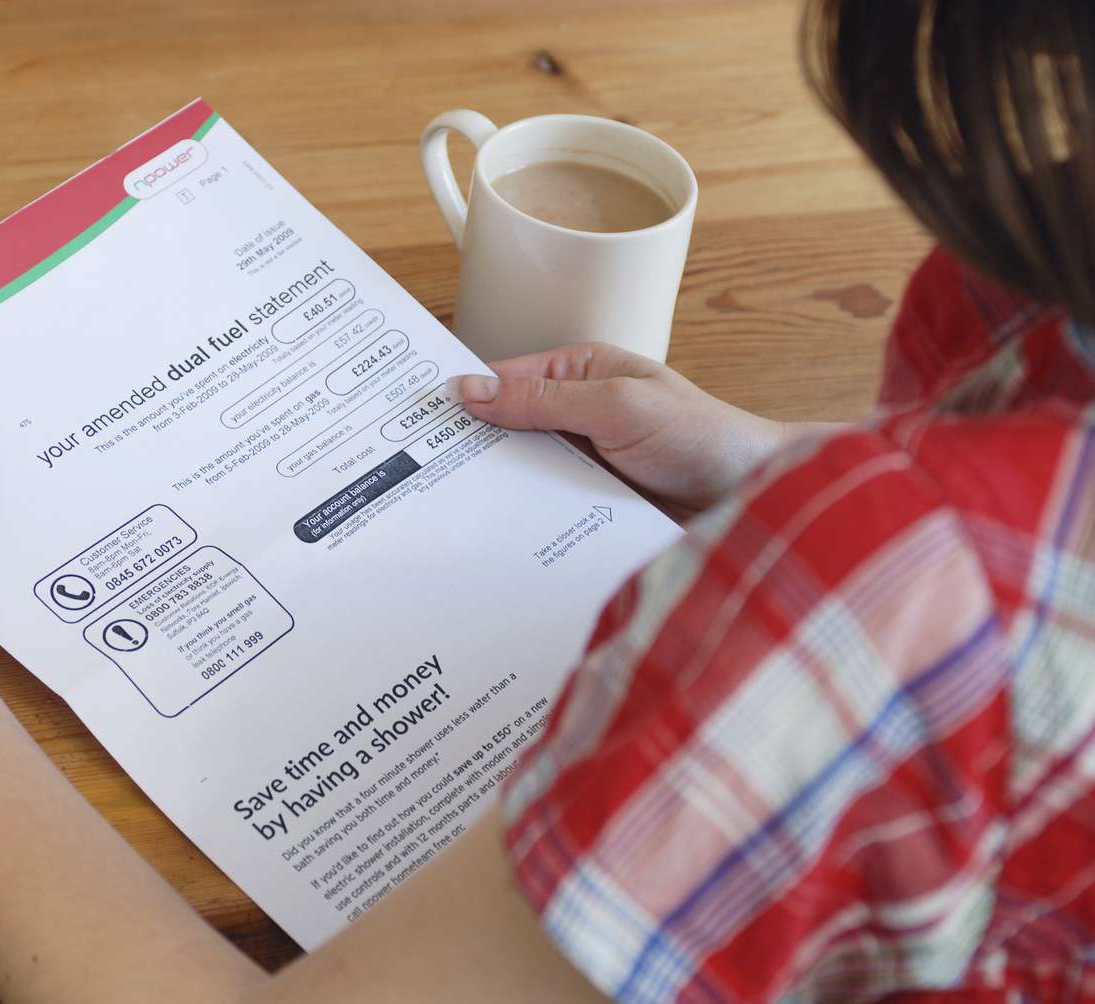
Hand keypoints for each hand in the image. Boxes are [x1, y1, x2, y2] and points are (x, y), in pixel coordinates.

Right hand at [447, 342, 789, 512]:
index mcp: (580, 375)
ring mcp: (581, 465)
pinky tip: (495, 536)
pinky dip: (524, 521)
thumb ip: (544, 399)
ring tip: (446, 509)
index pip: (502, 380)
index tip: (415, 419)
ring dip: (496, 490)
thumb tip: (471, 388)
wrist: (757, 501)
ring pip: (519, 475)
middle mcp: (575, 418)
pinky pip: (543, 511)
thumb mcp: (617, 406)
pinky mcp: (589, 507)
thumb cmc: (703, 438)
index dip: (461, 398)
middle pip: (504, 431)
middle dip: (469, 449)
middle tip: (415, 473)